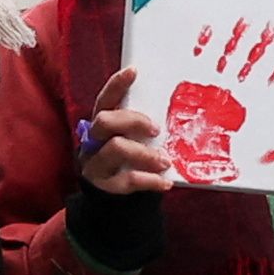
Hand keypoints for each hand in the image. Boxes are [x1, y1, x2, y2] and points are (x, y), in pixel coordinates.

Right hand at [78, 67, 174, 195]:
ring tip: (165, 161)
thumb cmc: (130, 163)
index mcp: (102, 124)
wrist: (117, 202)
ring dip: (145, 153)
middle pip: (105, 121)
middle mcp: (93, 142)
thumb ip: (144, 127)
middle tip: (155, 130)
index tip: (134, 72)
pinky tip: (164, 182)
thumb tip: (180, 109)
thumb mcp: (134, 140)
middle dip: (133, 121)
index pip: (105, 100)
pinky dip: (149, 180)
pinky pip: (127, 179)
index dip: (116, 85)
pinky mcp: (105, 186)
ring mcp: (96, 164)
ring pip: (115, 149)